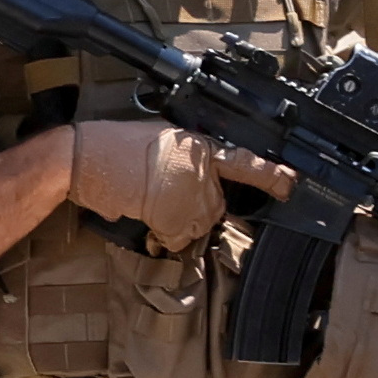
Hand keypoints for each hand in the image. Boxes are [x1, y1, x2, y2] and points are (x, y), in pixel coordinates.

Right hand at [66, 120, 277, 248]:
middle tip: (159, 193)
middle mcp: (201, 170)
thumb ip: (186, 159)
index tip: (291, 184)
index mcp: (199, 145)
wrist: (86, 157)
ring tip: (146, 200)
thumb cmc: (112, 147)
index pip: (243, 162)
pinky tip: (143, 212)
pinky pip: (180, 237)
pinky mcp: (176, 216)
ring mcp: (191, 194)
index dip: (270, 175)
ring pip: (198, 223)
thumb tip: (191, 179)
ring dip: (177, 221)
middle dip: (195, 206)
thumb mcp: (160, 141)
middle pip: (216, 204)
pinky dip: (163, 234)